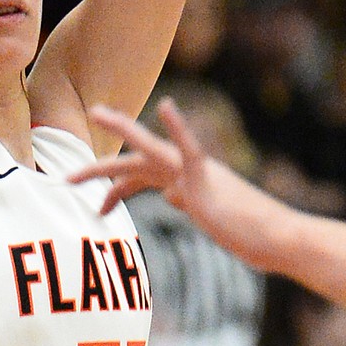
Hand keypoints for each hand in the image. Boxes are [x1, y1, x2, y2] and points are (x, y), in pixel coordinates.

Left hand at [70, 100, 284, 268]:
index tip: (98, 206)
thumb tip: (171, 195)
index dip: (117, 189)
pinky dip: (178, 127)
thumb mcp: (211, 219)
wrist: (277, 238)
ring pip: (150, 150)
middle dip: (101, 169)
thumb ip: (190, 201)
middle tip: (67, 177)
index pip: (143, 179)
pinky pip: (190, 149)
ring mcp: (197, 174)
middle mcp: (188, 173)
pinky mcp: (208, 179)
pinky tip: (166, 107)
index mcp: (187, 183)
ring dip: (123, 130)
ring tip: (97, 111)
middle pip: (135, 164)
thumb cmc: (251, 234)